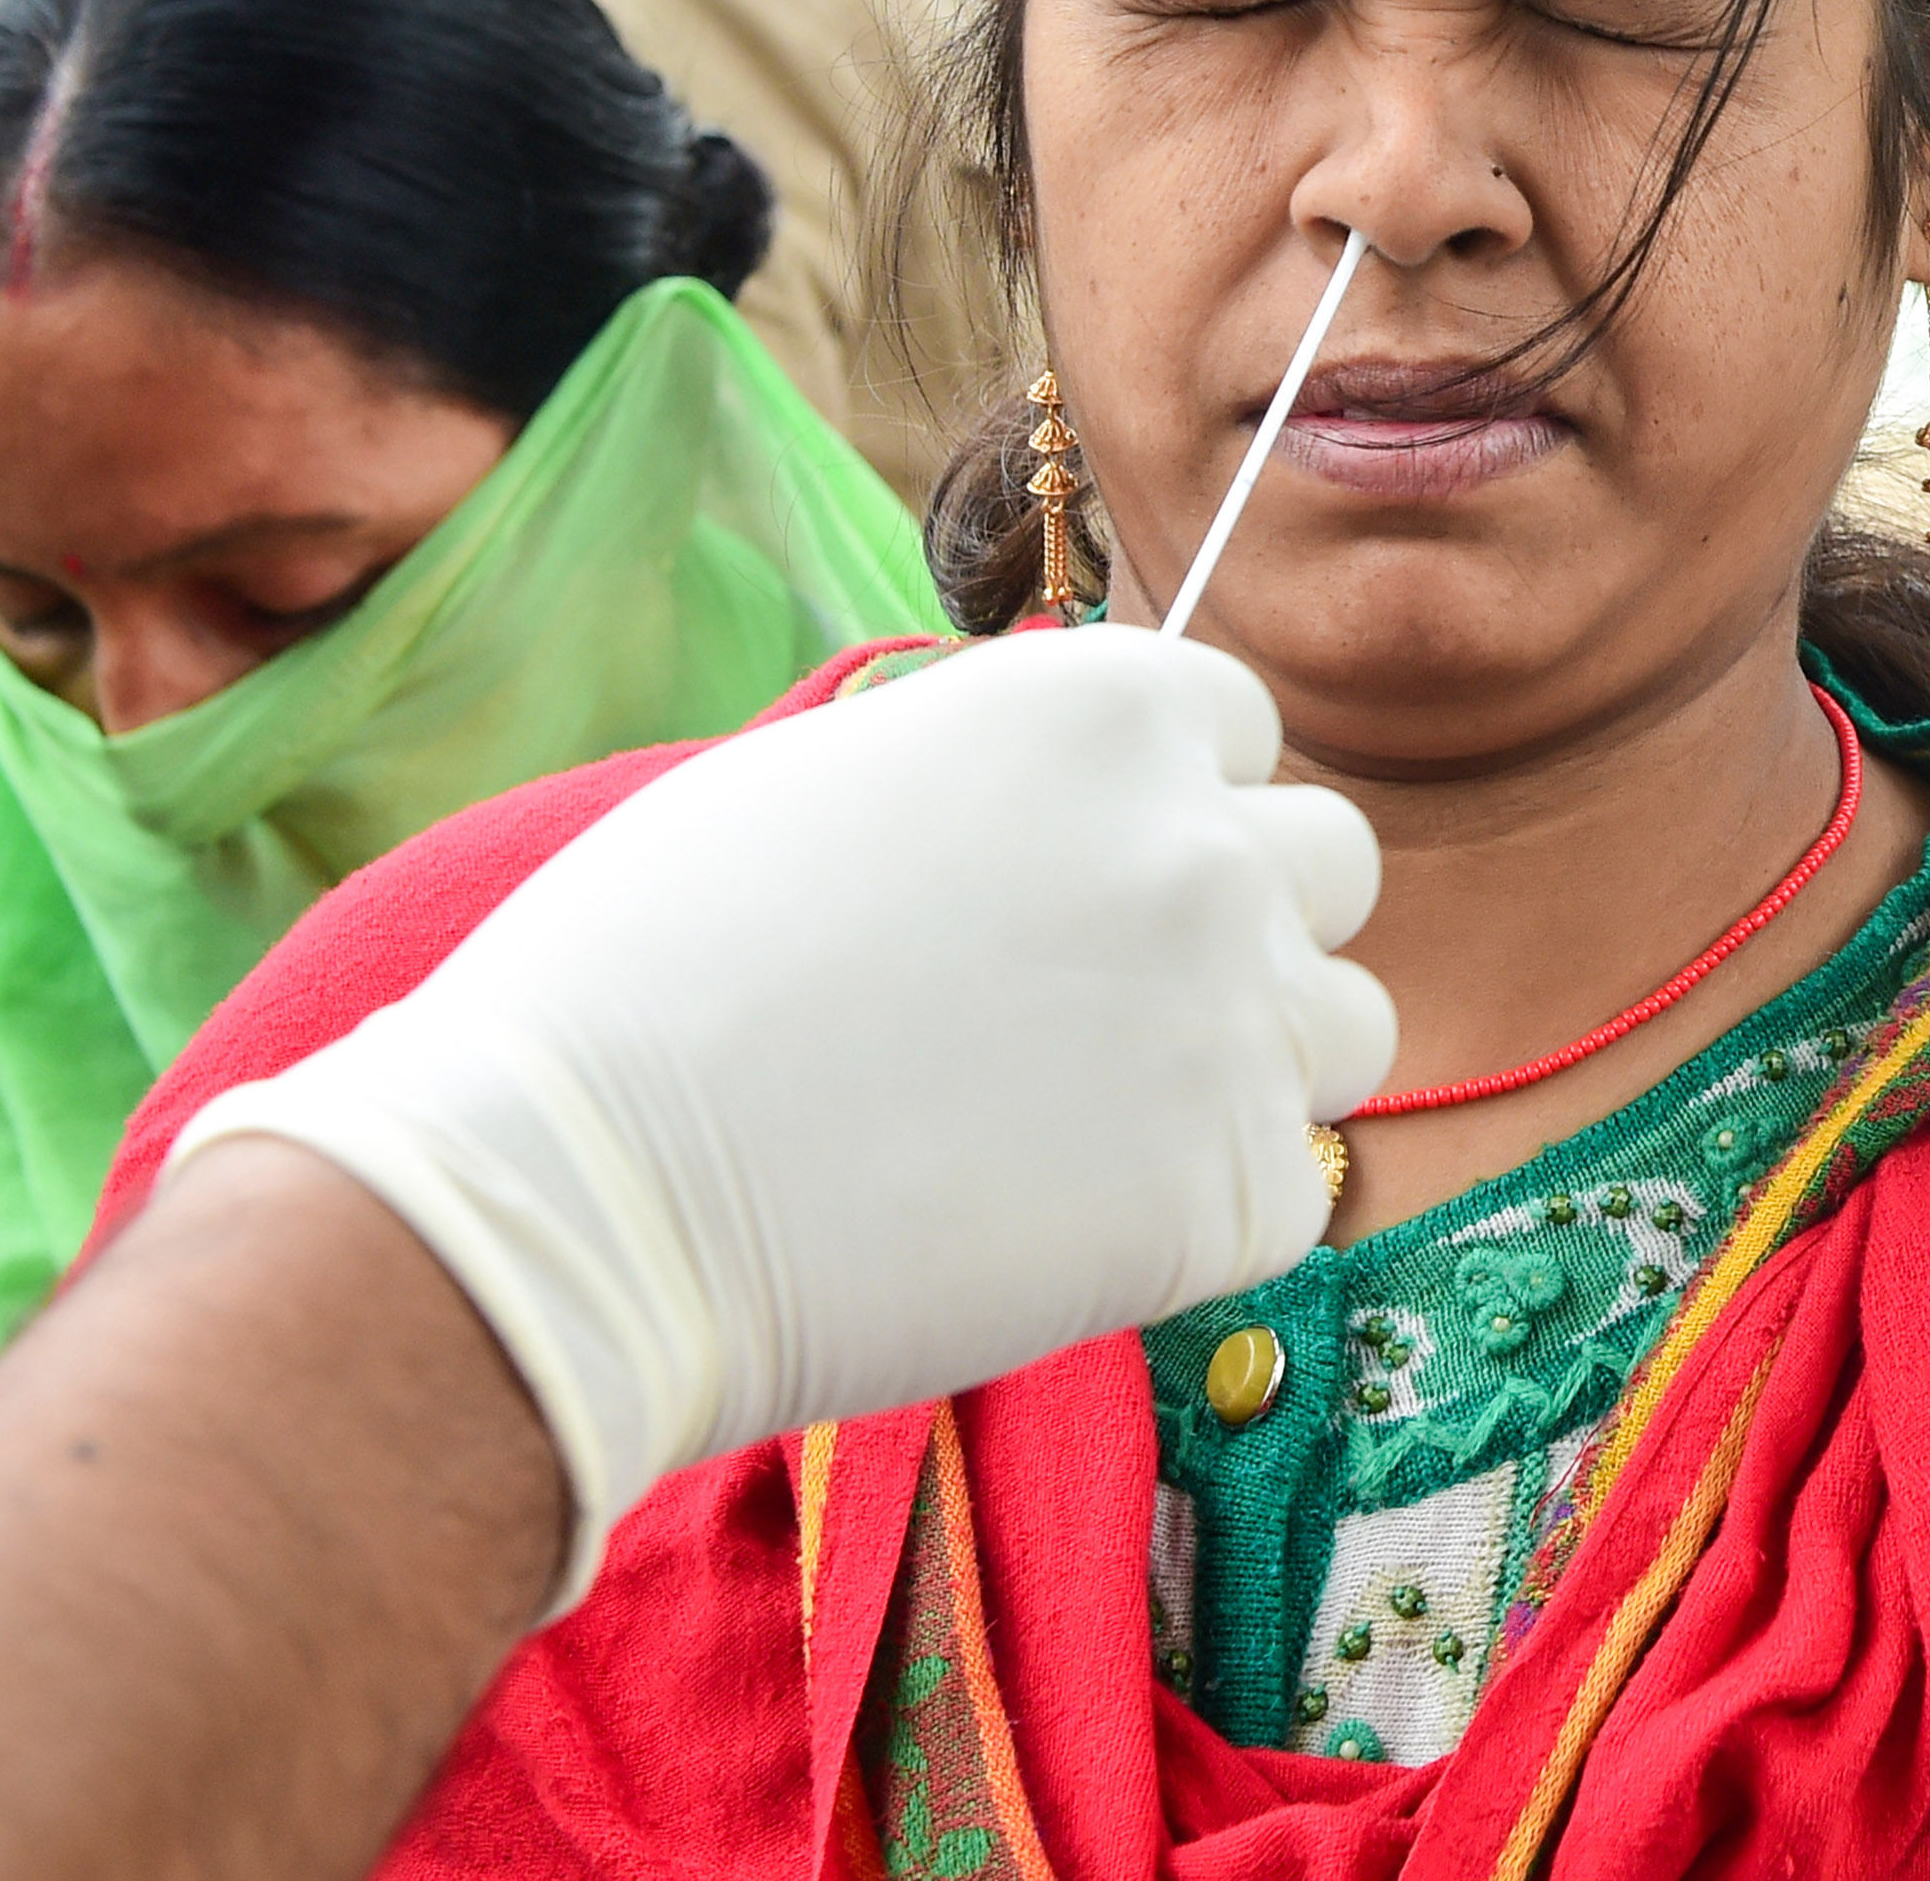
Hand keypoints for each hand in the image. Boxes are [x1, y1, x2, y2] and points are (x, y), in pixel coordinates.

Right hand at [170, 625, 1393, 1601]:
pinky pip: (1286, 1188)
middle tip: (1096, 1009)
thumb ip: (1005, 768)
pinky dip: (1197, 1214)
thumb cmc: (652, 972)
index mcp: (1108, 706)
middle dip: (1240, 922)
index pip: (1239, 727)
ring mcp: (1236, 1020)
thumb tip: (1075, 792)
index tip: (1080, 877)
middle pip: (1325, 865)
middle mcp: (1206, 843)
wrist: (585, 1190)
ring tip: (1086, 1122)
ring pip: (1343, 1027)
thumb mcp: (840, 776)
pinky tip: (1052, 1223)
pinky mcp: (1233, 1192)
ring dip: (1250, 1066)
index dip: (1166, 803)